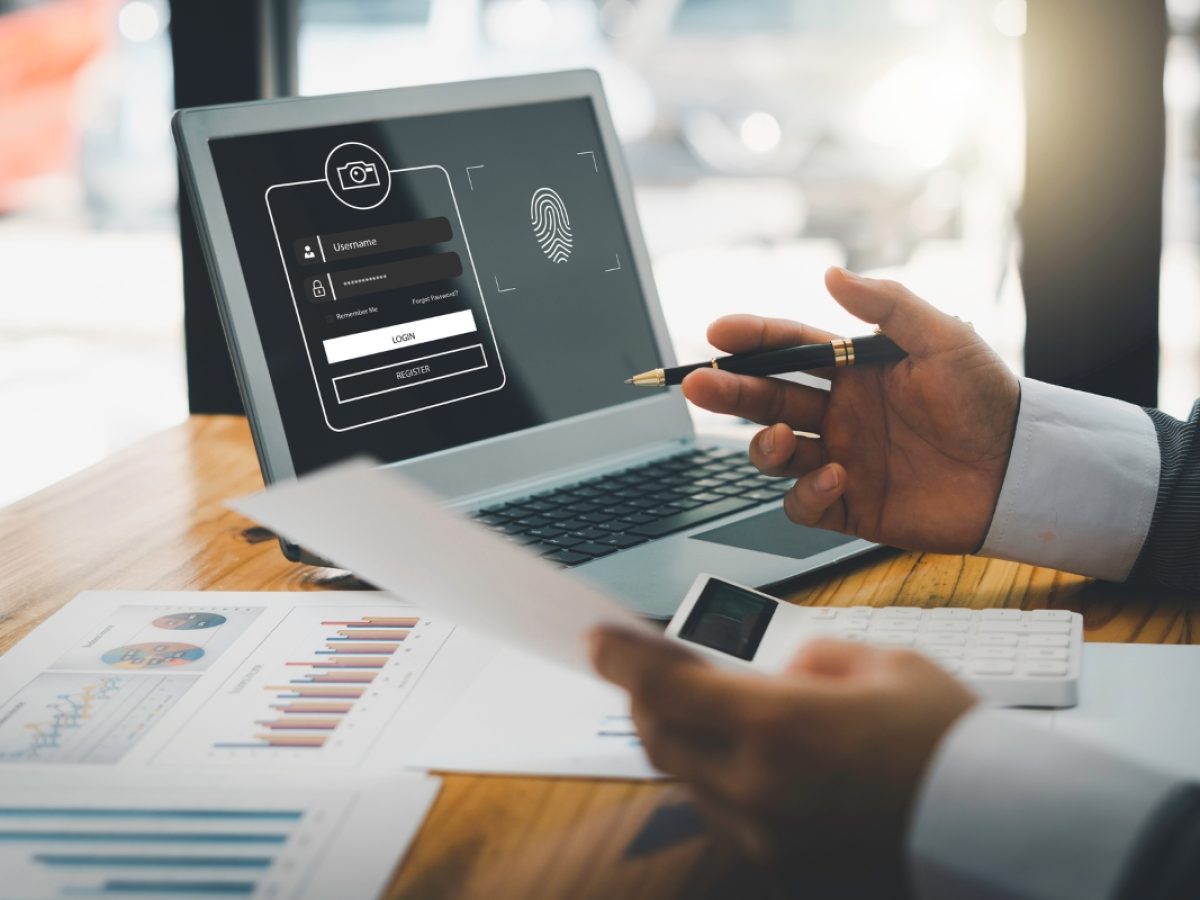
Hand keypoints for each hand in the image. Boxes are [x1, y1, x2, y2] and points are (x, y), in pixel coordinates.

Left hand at [590, 626, 977, 895]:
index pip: (666, 686)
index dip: (621, 659)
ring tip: (707, 709)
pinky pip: (727, 818)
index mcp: (779, 725)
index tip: (598, 639)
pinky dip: (721, 781)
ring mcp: (769, 838)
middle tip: (648, 671)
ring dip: (683, 741)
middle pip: (660, 740)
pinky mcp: (786, 870)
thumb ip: (814, 657)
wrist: (1003, 833)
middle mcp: (759, 788)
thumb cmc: (949, 742)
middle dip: (644, 699)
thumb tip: (778, 665)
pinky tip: (751, 759)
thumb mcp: (886, 665)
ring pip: (688, 782)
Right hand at [682, 268, 1019, 553]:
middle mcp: (840, 413)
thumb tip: (831, 275)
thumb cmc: (987, 399)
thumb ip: (887, 305)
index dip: (751, 340)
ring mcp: (841, 458)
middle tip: (698, 384)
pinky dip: (807, 491)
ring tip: (782, 438)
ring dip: (764, 444)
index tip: (716, 334)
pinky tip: (835, 477)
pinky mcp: (851, 505)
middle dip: (729, 391)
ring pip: (774, 452)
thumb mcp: (944, 338)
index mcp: (855, 370)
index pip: (789, 349)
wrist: (1020, 472)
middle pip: (766, 399)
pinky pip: (804, 502)